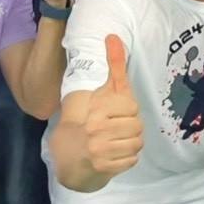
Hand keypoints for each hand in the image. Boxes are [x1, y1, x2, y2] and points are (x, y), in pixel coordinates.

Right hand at [84, 34, 142, 178]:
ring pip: (136, 144)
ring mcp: (99, 150)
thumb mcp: (99, 90)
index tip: (116, 111)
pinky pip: (131, 160)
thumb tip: (113, 36)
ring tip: (119, 140)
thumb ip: (112, 66)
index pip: (131, 106)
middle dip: (131, 127)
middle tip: (118, 128)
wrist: (67, 156)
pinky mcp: (102, 167)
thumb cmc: (87, 118)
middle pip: (136, 126)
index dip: (128, 109)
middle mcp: (96, 128)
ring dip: (131, 143)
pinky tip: (116, 153)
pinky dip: (127, 158)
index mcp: (95, 108)